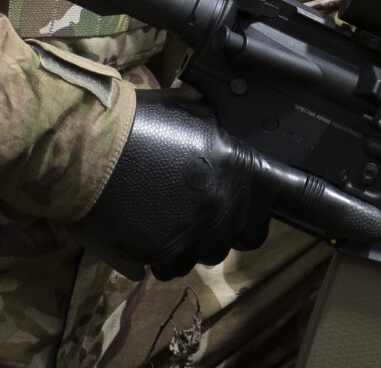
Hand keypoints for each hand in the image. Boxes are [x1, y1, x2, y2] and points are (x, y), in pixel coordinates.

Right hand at [81, 93, 272, 278]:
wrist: (95, 150)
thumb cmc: (142, 123)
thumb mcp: (193, 113)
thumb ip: (218, 134)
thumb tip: (225, 135)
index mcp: (240, 167)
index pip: (285, 196)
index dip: (270, 201)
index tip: (263, 204)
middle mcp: (227, 204)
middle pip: (247, 235)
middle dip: (230, 226)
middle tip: (205, 211)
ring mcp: (198, 232)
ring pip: (210, 253)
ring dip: (196, 241)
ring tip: (170, 217)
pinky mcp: (167, 253)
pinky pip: (175, 267)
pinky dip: (164, 256)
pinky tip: (150, 232)